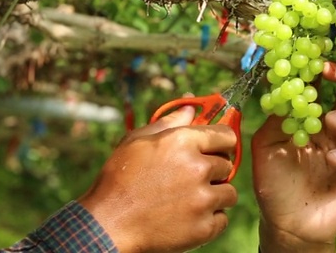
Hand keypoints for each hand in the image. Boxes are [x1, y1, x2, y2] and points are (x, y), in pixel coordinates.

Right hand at [78, 101, 237, 252]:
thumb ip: (168, 123)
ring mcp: (203, 199)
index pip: (227, 135)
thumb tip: (190, 109)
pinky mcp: (204, 227)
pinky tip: (190, 218)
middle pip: (227, 164)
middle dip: (214, 171)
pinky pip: (223, 219)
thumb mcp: (136, 142)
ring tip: (191, 200)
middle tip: (192, 179)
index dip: (222, 142)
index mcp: (183, 141)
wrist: (106, 226)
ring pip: (229, 193)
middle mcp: (198, 167)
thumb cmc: (119, 181)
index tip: (217, 149)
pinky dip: (210, 220)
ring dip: (215, 196)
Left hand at [252, 63, 335, 252]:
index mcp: (316, 119)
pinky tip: (333, 157)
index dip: (324, 71)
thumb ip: (277, 116)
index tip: (316, 59)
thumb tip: (283, 83)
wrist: (286, 223)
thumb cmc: (275, 183)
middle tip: (333, 74)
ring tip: (331, 121)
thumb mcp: (266, 145)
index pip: (327, 88)